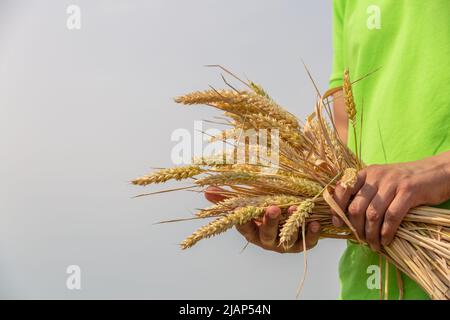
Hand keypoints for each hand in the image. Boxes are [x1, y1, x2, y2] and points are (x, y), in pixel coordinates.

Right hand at [205, 186, 320, 252]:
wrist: (290, 224)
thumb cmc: (264, 211)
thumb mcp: (248, 204)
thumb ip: (228, 198)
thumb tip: (206, 191)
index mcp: (252, 232)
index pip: (245, 228)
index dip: (243, 221)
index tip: (241, 210)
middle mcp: (268, 240)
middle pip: (267, 234)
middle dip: (270, 222)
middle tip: (273, 208)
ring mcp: (285, 243)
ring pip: (288, 238)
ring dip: (292, 224)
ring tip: (295, 208)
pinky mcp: (303, 244)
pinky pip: (308, 242)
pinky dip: (312, 233)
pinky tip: (315, 222)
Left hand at [332, 153, 449, 250]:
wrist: (435, 172)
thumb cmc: (404, 182)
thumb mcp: (380, 182)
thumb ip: (364, 194)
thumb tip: (345, 217)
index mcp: (365, 173)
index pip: (343, 190)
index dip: (337, 208)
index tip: (338, 224)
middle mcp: (375, 176)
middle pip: (356, 207)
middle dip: (356, 228)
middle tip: (360, 240)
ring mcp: (392, 183)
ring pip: (373, 214)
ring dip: (371, 234)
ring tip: (374, 244)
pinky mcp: (408, 191)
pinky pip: (392, 216)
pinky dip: (387, 232)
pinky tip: (386, 240)